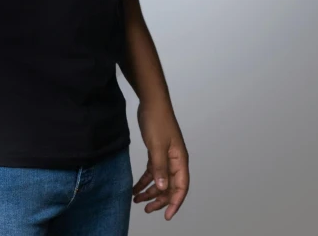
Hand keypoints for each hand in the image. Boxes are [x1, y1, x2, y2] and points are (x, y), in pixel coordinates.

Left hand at [132, 102, 189, 219]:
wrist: (151, 102)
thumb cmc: (157, 121)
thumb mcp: (157, 146)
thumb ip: (160, 168)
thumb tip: (163, 188)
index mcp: (179, 160)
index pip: (181, 187)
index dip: (175, 202)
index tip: (167, 215)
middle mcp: (175, 160)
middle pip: (170, 186)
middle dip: (159, 200)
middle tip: (146, 209)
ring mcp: (166, 156)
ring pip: (160, 180)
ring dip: (150, 191)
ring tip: (137, 200)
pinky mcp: (156, 152)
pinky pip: (152, 171)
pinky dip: (145, 180)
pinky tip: (136, 187)